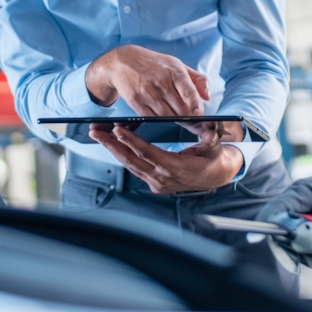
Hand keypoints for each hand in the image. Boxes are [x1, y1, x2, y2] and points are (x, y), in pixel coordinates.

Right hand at [85, 45, 209, 116]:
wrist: (122, 62)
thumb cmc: (155, 64)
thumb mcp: (176, 64)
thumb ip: (196, 79)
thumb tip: (208, 96)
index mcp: (174, 70)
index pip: (187, 89)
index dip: (195, 103)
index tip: (200, 114)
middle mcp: (161, 82)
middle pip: (179, 108)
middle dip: (190, 119)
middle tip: (198, 126)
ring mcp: (147, 93)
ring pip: (167, 116)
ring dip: (177, 122)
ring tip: (184, 124)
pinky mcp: (136, 102)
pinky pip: (152, 118)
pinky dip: (161, 121)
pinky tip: (165, 120)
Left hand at [88, 123, 243, 192]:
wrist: (215, 176)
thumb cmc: (213, 158)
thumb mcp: (214, 146)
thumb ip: (211, 137)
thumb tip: (210, 128)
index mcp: (175, 168)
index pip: (147, 152)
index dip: (131, 140)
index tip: (117, 129)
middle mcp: (162, 178)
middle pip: (131, 160)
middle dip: (111, 144)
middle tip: (95, 131)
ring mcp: (156, 182)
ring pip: (129, 165)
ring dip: (112, 149)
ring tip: (98, 135)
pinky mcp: (154, 183)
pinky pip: (134, 168)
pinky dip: (122, 154)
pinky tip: (112, 144)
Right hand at [256, 149, 311, 257]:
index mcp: (300, 193)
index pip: (276, 208)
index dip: (267, 223)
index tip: (260, 239)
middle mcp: (294, 202)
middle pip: (280, 225)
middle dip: (286, 244)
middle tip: (296, 260)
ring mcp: (298, 212)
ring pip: (289, 234)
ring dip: (299, 249)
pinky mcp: (305, 221)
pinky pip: (300, 236)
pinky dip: (307, 248)